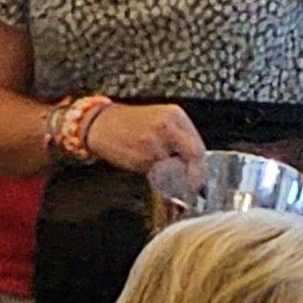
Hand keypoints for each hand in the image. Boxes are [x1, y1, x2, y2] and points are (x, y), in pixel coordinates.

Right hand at [85, 102, 205, 189]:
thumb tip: (196, 164)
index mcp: (175, 114)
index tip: (200, 178)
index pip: (198, 144)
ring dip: (171, 178)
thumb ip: (179, 137)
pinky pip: (157, 175)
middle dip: (194, 175)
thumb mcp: (160, 119)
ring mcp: (155, 143)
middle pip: (193, 155)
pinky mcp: (142, 158)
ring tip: (158, 169)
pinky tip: (145, 165)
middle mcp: (167, 127)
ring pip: (175, 169)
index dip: (201, 166)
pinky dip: (155, 177)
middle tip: (192, 187)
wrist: (102, 124)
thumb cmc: (131, 123)